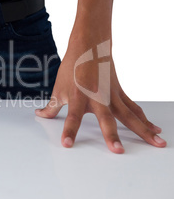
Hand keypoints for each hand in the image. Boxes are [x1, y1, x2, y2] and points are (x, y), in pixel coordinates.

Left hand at [35, 31, 165, 153]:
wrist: (90, 47)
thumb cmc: (72, 68)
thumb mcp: (58, 88)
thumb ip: (51, 106)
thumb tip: (40, 115)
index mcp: (78, 98)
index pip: (72, 118)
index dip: (69, 131)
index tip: (67, 144)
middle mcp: (97, 98)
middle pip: (106, 119)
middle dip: (111, 135)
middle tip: (117, 151)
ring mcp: (111, 96)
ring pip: (129, 115)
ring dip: (143, 130)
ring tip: (157, 143)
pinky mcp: (120, 93)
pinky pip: (134, 109)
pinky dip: (144, 119)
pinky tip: (154, 130)